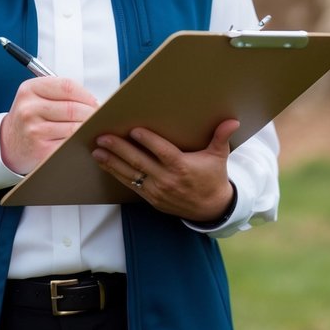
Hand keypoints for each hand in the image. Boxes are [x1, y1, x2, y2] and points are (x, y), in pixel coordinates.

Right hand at [0, 77, 98, 174]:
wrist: (8, 143)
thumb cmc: (29, 118)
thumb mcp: (36, 96)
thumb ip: (60, 92)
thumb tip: (94, 101)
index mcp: (29, 90)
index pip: (67, 86)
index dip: (86, 94)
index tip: (95, 102)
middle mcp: (29, 109)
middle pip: (73, 108)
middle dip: (92, 113)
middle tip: (99, 117)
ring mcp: (34, 130)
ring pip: (74, 127)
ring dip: (88, 128)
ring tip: (92, 127)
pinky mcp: (41, 150)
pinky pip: (70, 143)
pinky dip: (80, 141)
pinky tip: (82, 139)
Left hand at [91, 119, 239, 221]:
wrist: (211, 209)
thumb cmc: (213, 177)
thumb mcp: (219, 157)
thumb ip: (221, 137)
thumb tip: (233, 121)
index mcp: (182, 167)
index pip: (162, 152)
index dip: (148, 141)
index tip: (133, 130)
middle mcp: (167, 179)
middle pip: (139, 162)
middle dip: (119, 149)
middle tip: (103, 138)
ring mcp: (157, 191)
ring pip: (130, 175)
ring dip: (112, 162)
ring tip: (97, 151)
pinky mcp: (151, 198)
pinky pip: (130, 185)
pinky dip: (117, 174)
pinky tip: (106, 164)